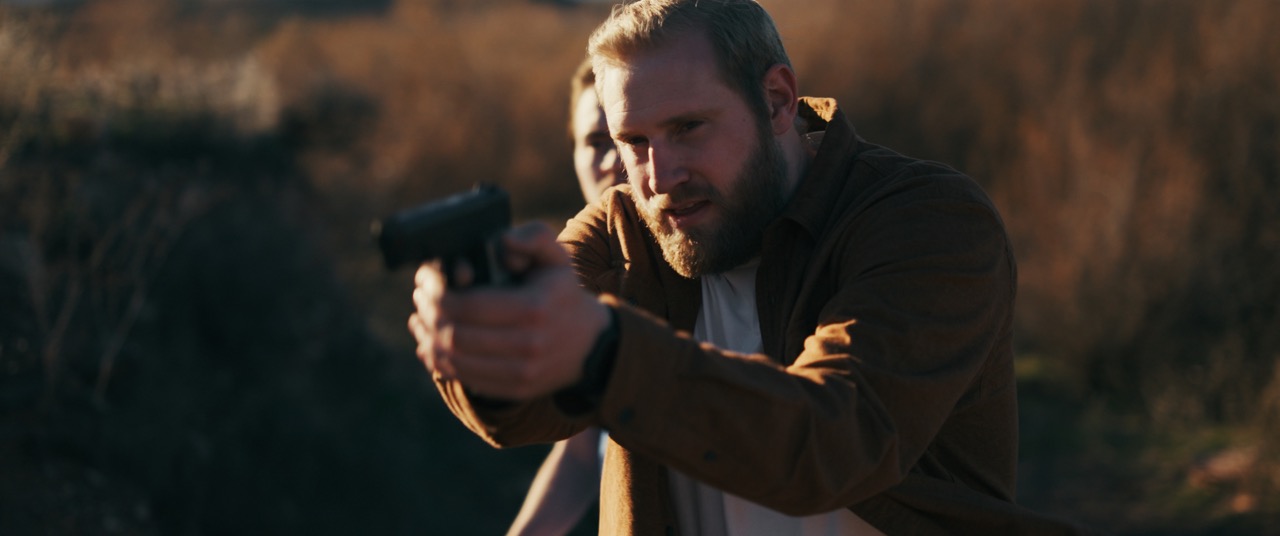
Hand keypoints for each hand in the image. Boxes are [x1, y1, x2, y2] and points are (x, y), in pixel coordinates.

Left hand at [407, 222, 610, 399]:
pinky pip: (465, 378)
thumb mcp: (556, 257)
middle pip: (456, 335)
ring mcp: (521, 372)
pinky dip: (439, 361)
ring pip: (454, 360)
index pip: (470, 305)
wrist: (590, 344)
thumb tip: (501, 243)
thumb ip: (532, 237)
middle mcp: (528, 344)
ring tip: (420, 318)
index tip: (427, 280)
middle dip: (428, 314)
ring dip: (428, 338)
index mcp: (534, 308)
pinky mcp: (514, 389)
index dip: (438, 293)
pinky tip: (429, 343)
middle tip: (420, 297)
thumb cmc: (562, 293)